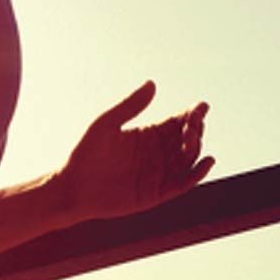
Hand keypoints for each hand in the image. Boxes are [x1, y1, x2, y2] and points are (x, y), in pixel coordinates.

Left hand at [56, 80, 213, 222]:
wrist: (72, 189)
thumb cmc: (84, 154)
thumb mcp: (105, 124)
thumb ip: (129, 106)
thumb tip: (152, 84)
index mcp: (147, 135)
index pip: (178, 122)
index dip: (193, 114)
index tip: (201, 107)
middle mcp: (156, 154)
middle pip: (188, 139)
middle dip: (196, 129)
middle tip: (192, 123)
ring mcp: (158, 175)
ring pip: (188, 160)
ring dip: (196, 148)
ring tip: (192, 138)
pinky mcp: (157, 195)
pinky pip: (183, 184)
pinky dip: (198, 174)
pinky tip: (208, 161)